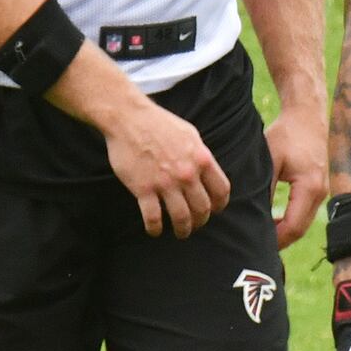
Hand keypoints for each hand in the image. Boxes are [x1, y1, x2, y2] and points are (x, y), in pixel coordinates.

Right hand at [101, 92, 231, 237]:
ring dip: (183, 230)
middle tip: (195, 224)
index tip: (214, 210)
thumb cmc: (159, 123)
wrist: (129, 118)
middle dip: (200, 221)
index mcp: (201, 159)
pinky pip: (153, 217)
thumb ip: (200, 154)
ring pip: (181, 218)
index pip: (221, 190)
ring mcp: (165, 182)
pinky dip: (155, 229)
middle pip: (202, 208)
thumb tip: (207, 171)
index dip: (220, 204)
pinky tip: (154, 231)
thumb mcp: (190, 134)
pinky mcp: (144, 189)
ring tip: (180, 233)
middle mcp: (187, 173)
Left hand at [264, 102, 330, 250]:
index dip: (274, 240)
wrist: (307, 116)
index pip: (293, 227)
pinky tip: (272, 223)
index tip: (254, 244)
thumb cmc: (286, 135)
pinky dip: (290, 222)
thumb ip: (263, 189)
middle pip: (300, 230)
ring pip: (303, 224)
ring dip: (284, 232)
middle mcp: (321, 193)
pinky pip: (305, 214)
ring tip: (261, 236)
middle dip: (279, 241)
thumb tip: (252, 215)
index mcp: (309, 188)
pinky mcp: (319, 188)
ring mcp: (323, 192)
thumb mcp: (269, 161)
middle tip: (254, 246)